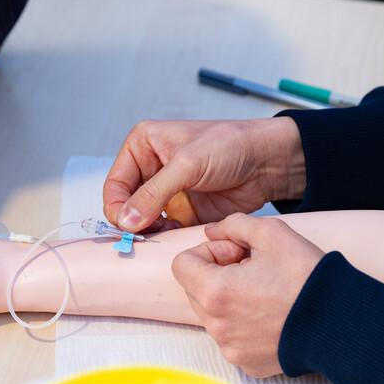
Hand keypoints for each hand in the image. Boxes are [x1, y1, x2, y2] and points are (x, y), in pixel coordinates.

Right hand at [103, 118, 305, 231]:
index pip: (115, 183)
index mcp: (144, 145)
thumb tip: (127, 219)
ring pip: (143, 221)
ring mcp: (167, 192)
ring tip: (161, 234)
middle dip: (131, 221)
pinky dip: (165, 237)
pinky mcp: (183, 211)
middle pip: (125, 204)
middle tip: (141, 235)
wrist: (268, 162)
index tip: (127, 224)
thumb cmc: (231, 145)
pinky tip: (175, 236)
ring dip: (148, 231)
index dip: (117, 206)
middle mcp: (151, 168)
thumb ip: (154, 193)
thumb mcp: (188, 164)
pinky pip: (164, 230)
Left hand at [172, 213, 323, 377]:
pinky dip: (242, 323)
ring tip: (264, 292)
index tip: (236, 254)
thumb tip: (211, 232)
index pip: (181, 264)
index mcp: (214, 291)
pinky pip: (230, 336)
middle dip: (216, 274)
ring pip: (211, 313)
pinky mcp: (245, 363)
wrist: (343, 322)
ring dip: (228, 299)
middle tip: (252, 270)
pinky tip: (270, 315)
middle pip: (195, 289)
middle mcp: (215, 325)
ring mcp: (229, 347)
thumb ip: (233, 225)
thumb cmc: (307, 276)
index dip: (207, 252)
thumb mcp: (272, 233)